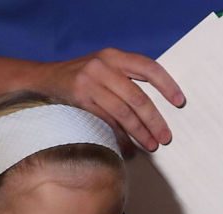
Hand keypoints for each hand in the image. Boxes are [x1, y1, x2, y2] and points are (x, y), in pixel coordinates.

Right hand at [34, 48, 185, 150]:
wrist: (43, 80)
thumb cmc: (83, 79)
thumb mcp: (105, 69)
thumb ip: (127, 79)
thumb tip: (157, 110)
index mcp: (115, 56)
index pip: (148, 67)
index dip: (167, 84)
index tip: (180, 102)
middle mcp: (102, 65)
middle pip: (137, 96)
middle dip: (154, 120)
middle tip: (165, 137)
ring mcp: (89, 81)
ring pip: (123, 111)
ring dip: (140, 132)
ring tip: (151, 145)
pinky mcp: (79, 98)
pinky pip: (106, 122)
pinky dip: (120, 137)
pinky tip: (129, 148)